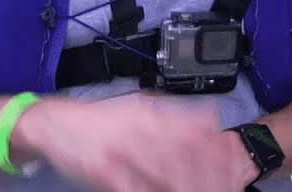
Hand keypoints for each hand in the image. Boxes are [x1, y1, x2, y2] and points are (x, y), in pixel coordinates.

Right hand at [13, 93, 255, 191]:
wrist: (57, 124)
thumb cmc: (105, 119)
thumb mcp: (143, 108)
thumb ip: (176, 116)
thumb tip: (210, 123)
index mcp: (154, 113)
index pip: (197, 134)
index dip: (218, 156)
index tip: (233, 174)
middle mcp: (142, 129)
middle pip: (185, 158)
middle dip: (207, 180)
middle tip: (223, 191)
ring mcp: (123, 150)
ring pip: (163, 177)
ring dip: (184, 188)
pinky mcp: (104, 171)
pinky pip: (134, 189)